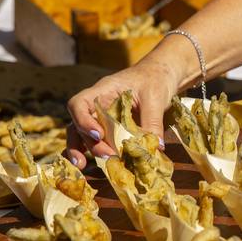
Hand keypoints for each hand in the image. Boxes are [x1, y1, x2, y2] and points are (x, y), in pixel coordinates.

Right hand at [66, 58, 180, 168]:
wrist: (162, 74)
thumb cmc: (156, 79)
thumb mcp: (155, 98)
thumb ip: (153, 122)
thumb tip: (156, 147)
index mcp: (103, 90)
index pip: (79, 103)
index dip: (83, 121)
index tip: (99, 134)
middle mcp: (97, 104)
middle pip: (79, 124)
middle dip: (90, 142)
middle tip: (107, 156)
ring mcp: (101, 116)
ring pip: (81, 133)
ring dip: (81, 149)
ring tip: (83, 166)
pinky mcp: (110, 128)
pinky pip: (95, 140)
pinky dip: (92, 152)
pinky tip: (92, 166)